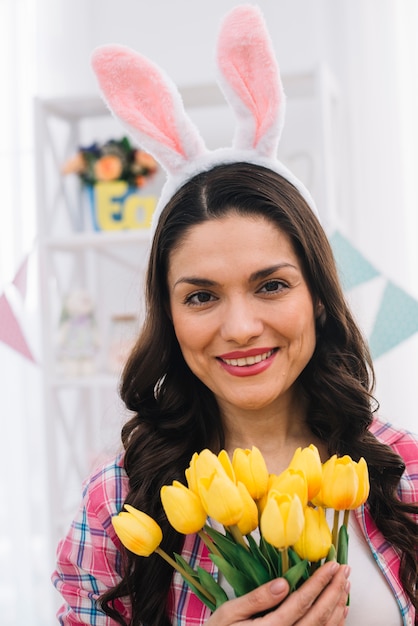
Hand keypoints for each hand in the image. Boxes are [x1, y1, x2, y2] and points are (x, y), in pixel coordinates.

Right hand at [205, 561, 349, 624]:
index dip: (319, 582)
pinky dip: (335, 624)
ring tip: (345, 585)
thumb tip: (283, 583)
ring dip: (338, 606)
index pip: (301, 602)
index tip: (332, 565)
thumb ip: (256, 599)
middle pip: (318, 616)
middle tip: (345, 570)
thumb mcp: (229, 613)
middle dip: (334, 590)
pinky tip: (340, 611)